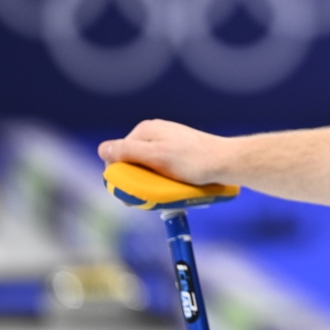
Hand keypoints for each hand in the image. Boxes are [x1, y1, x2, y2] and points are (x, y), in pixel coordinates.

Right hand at [98, 119, 232, 185]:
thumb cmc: (193, 160)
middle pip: (133, 162)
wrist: (227, 162)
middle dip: (136, 181)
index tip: (130, 196)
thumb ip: (128, 151)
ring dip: (150, 183)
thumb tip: (103, 149)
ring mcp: (168, 141)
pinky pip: (162, 168)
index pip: (117, 155)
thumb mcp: (156, 156)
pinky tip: (173, 187)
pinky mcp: (179, 152)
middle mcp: (155, 133)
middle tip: (148, 199)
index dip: (119, 177)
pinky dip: (163, 179)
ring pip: (147, 167)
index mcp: (145, 130)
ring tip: (164, 194)